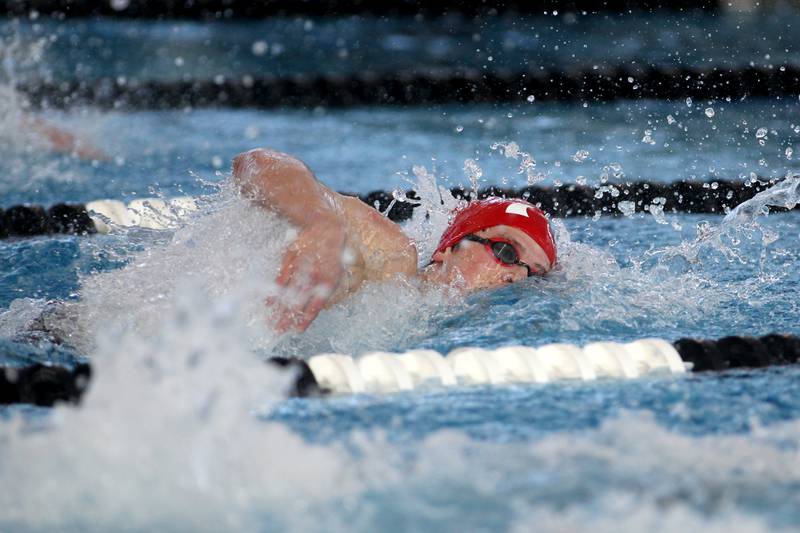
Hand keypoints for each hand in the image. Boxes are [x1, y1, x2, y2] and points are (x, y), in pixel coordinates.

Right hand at [271, 218, 345, 332]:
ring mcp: (301, 269)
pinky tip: (268, 303)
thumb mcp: (335, 273)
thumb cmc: (331, 254)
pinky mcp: (290, 261)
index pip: (316, 305)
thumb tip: (312, 309)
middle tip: (278, 331)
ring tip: (271, 321)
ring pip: (288, 293)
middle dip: (288, 318)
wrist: (325, 228)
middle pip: (298, 302)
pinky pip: (281, 280)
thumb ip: (324, 291)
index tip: (298, 330)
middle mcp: (314, 277)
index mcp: (328, 282)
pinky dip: (274, 292)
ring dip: (279, 309)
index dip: (307, 318)